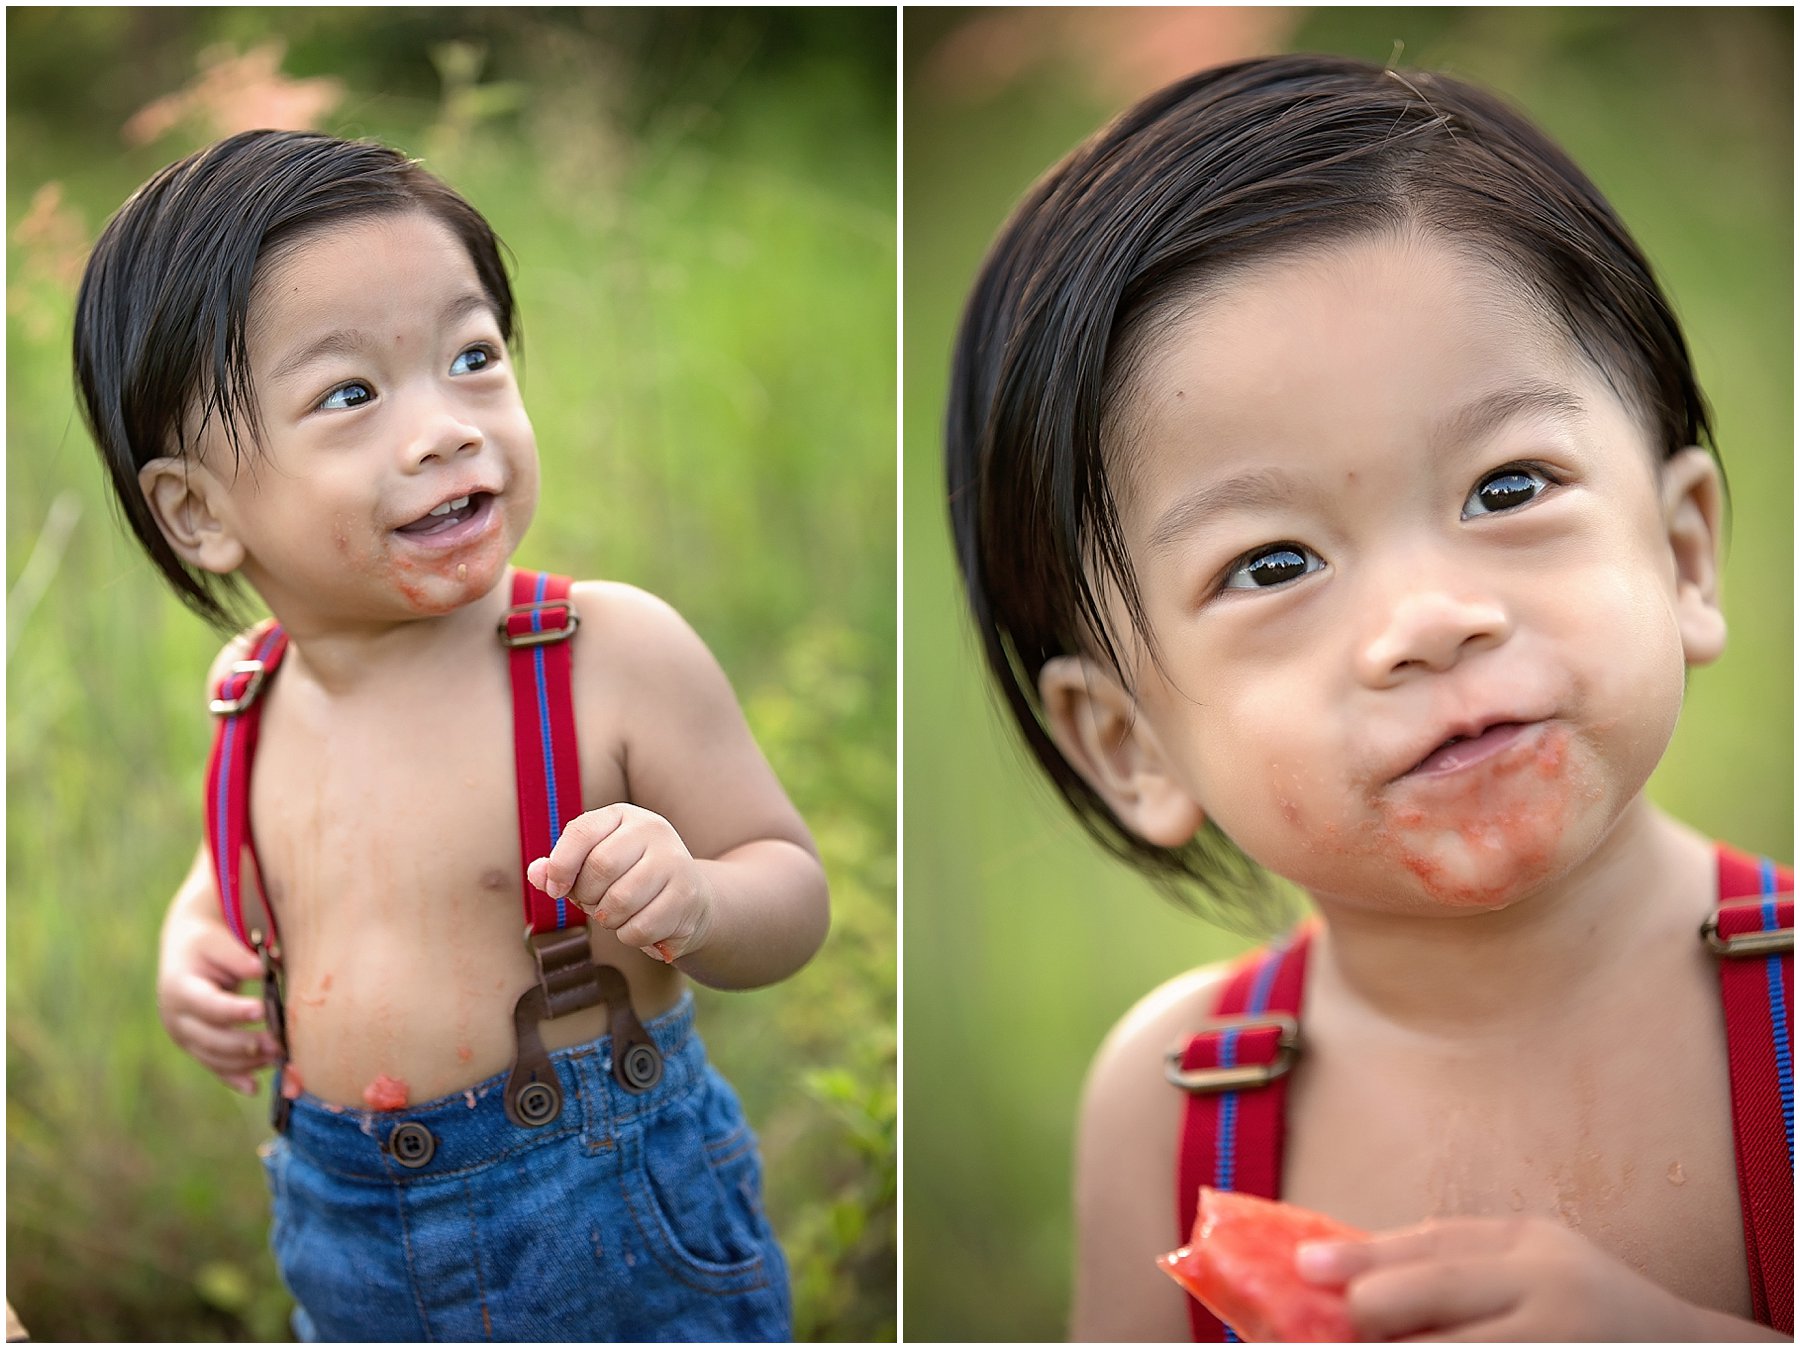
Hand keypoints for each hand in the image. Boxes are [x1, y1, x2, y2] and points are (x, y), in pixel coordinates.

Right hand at [157, 910, 280, 1094]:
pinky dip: (234, 1078)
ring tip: (279, 1058)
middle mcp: (177, 1018)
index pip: (208, 1005)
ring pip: (214, 1057)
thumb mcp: (218, 942)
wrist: (186, 953)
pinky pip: (214, 1067)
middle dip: (246, 1044)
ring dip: (247, 1062)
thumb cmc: (208, 944)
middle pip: (211, 1039)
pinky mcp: (196, 1047)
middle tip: (279, 1043)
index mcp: (180, 989)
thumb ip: (238, 957)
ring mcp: (185, 1036)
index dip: (234, 1010)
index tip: (261, 1010)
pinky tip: (254, 1087)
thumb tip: (264, 971)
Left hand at [527, 804, 715, 963]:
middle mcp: (653, 830)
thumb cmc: (630, 880)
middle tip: (596, 904)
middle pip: (600, 867)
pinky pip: (639, 927)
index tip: (556, 889)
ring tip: (619, 914)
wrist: (689, 900)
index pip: (581, 831)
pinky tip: (641, 924)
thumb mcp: (593, 865)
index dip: (560, 866)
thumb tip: (537, 873)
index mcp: (623, 816)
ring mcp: (674, 861)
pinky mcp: (686, 895)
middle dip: (588, 897)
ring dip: (609, 919)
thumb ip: (561, 868)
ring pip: (619, 901)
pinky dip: (630, 935)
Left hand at [1296, 1215, 1708, 1340]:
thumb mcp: (1523, 1253)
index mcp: (1537, 1258)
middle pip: (1435, 1327)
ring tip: (1380, 1341)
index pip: (1435, 1264)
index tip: (1304, 1268)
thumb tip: (1332, 1268)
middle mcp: (1554, 1314)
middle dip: (1372, 1332)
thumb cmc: (1580, 1298)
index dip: (1363, 1268)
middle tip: (1344, 1331)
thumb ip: (1439, 1254)